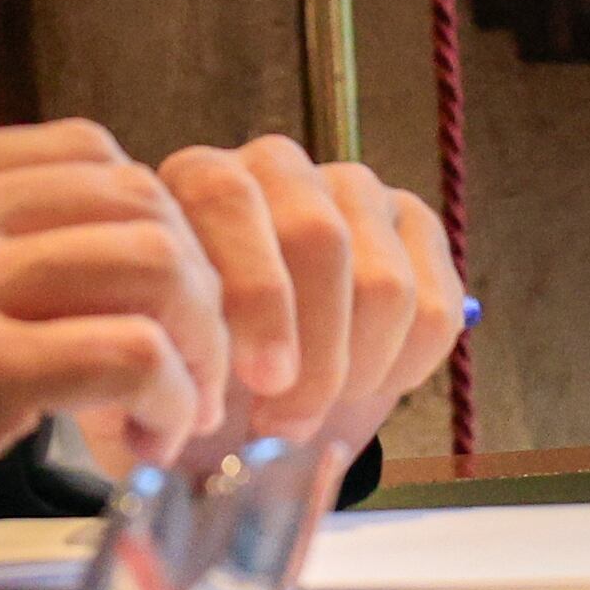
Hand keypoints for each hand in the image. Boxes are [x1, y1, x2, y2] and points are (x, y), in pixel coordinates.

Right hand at [0, 121, 222, 589]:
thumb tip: (59, 289)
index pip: (92, 154)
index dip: (153, 230)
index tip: (160, 311)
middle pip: (141, 200)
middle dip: (200, 290)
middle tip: (198, 374)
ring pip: (154, 264)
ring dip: (198, 347)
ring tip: (180, 416)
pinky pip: (127, 352)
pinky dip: (167, 398)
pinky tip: (146, 444)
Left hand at [134, 135, 463, 461]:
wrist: (249, 394)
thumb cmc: (196, 373)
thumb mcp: (155, 369)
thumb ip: (157, 361)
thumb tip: (183, 390)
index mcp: (200, 180)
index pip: (230, 202)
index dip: (254, 296)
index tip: (260, 381)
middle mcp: (278, 168)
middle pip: (319, 238)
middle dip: (312, 350)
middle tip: (287, 421)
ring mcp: (354, 192)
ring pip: (384, 283)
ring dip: (355, 371)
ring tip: (316, 412)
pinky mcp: (415, 229)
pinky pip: (435, 306)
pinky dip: (404, 366)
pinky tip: (362, 387)